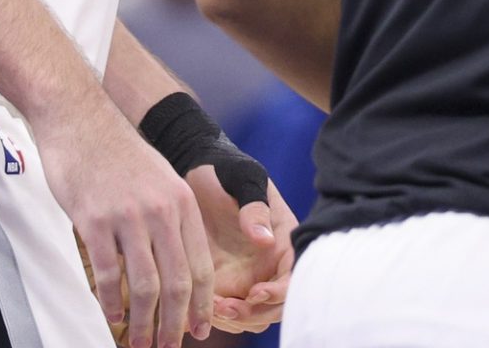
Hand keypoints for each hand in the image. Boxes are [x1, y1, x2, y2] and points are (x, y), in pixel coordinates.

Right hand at [40, 98, 214, 347]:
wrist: (78, 115)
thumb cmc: (115, 150)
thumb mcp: (158, 177)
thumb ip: (170, 216)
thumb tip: (177, 264)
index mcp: (182, 201)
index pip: (201, 266)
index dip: (201, 305)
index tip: (198, 330)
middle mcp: (161, 210)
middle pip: (177, 283)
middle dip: (175, 324)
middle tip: (169, 347)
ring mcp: (128, 216)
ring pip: (145, 286)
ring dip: (145, 323)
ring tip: (142, 343)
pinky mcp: (94, 220)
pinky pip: (109, 275)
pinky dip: (112, 303)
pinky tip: (111, 316)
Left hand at [189, 167, 294, 332]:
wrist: (195, 173)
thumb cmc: (225, 170)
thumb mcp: (243, 179)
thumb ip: (255, 207)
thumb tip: (265, 240)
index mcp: (282, 239)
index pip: (293, 277)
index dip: (279, 293)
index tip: (256, 292)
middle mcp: (269, 264)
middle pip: (274, 306)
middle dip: (253, 313)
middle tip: (226, 308)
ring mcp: (247, 276)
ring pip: (252, 315)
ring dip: (235, 319)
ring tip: (211, 309)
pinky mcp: (223, 282)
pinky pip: (227, 311)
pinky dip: (216, 316)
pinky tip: (197, 307)